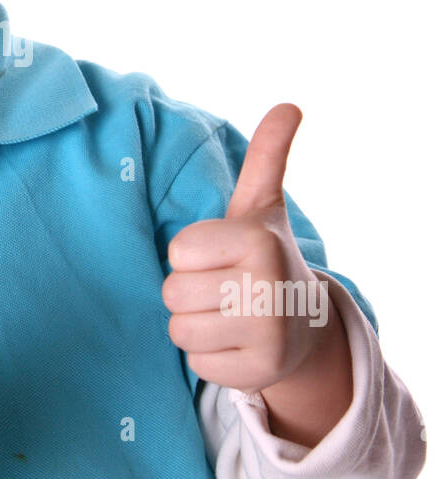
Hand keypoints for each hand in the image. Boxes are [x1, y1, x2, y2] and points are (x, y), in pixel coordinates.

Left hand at [161, 104, 328, 394]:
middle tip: (222, 288)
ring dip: (194, 325)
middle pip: (173, 293)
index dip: (190, 255)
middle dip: (188, 292)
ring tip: (227, 314)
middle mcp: (267, 287)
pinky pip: (197, 365)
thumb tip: (290, 104)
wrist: (305, 324)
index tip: (219, 256)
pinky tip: (236, 343)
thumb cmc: (263, 256)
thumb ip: (267, 155)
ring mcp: (267, 335)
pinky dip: (209, 357)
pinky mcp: (259, 373)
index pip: (177, 252)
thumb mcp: (261, 205)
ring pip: (180, 332)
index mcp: (258, 240)